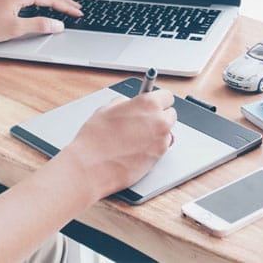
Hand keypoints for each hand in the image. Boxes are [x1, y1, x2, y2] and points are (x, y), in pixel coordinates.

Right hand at [61, 90, 176, 198]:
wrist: (91, 166)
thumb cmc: (95, 138)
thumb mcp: (107, 109)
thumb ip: (125, 103)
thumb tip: (131, 103)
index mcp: (148, 103)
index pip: (167, 96)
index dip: (158, 100)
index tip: (154, 104)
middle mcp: (159, 120)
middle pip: (171, 114)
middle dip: (160, 116)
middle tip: (145, 121)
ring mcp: (161, 140)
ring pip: (167, 132)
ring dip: (158, 133)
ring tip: (138, 137)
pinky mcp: (159, 157)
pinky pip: (162, 147)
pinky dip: (154, 147)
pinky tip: (138, 149)